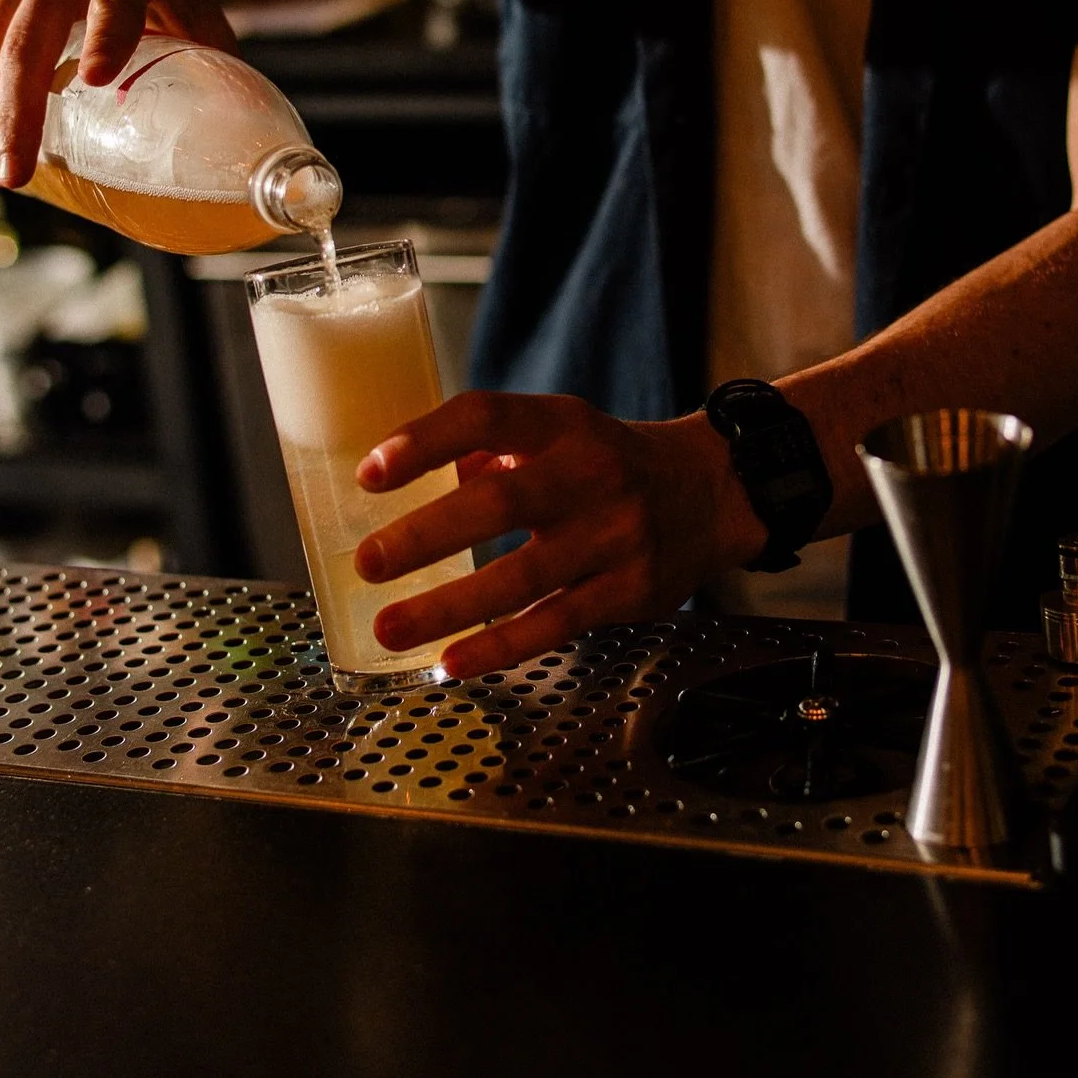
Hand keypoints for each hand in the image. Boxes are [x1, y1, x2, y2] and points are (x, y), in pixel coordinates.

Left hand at [352, 392, 766, 679]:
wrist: (709, 493)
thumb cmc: (607, 463)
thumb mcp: (557, 433)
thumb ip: (486, 451)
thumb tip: (401, 478)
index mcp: (561, 424)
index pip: (485, 416)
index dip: (424, 442)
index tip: (370, 473)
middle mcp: (590, 474)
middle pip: (501, 501)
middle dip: (427, 534)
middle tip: (368, 562)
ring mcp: (614, 536)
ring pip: (523, 576)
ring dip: (448, 606)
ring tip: (389, 627)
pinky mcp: (629, 592)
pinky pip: (554, 624)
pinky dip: (499, 646)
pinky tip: (451, 661)